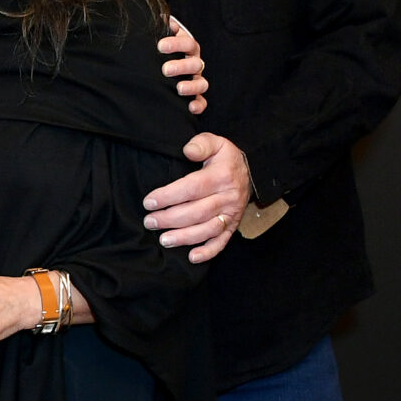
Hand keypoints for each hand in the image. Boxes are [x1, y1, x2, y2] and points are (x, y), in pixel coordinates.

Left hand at [143, 133, 252, 262]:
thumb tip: (188, 150)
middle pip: (197, 211)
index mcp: (222, 176)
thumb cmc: (226, 159)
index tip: (149, 202)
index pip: (192, 188)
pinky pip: (222, 242)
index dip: (169, 196)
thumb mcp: (217, 142)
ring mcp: (231, 214)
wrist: (252, 172)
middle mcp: (228, 197)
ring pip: (207, 229)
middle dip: (170, 218)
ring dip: (185, 237)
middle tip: (150, 222)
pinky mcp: (233, 226)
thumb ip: (202, 143)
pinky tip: (192, 257)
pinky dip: (208, 252)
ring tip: (164, 240)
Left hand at [159, 16, 207, 114]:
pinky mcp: (195, 96)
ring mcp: (196, 80)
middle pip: (195, 64)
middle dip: (181, 66)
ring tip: (179, 88)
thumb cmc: (161, 48)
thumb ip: (161, 27)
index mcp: (188, 48)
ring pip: (201, 83)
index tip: (160, 46)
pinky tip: (190, 107)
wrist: (161, 61)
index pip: (188, 43)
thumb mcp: (161, 36)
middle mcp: (195, 63)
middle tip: (165, 69)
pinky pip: (202, 102)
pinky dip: (198, 105)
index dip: (176, 44)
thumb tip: (162, 18)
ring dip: (192, 86)